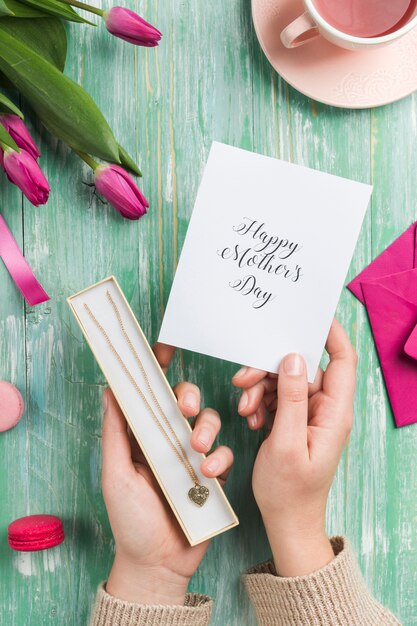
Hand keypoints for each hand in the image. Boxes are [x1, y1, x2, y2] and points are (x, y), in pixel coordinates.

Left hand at [103, 343, 232, 604]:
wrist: (157, 563)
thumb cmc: (130, 520)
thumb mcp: (116, 473)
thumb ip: (116, 432)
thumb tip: (110, 391)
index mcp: (143, 436)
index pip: (150, 395)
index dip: (157, 370)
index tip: (164, 347)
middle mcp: (168, 441)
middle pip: (185, 402)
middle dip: (189, 396)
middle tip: (187, 407)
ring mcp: (193, 458)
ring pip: (210, 423)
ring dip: (206, 428)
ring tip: (196, 449)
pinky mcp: (214, 476)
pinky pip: (225, 454)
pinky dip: (220, 458)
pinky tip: (208, 473)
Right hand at [251, 320, 356, 575]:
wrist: (287, 521)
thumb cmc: (289, 490)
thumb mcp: (285, 442)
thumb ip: (291, 398)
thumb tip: (293, 358)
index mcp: (334, 413)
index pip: (343, 360)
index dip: (331, 334)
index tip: (308, 316)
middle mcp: (326, 409)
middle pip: (303, 368)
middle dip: (270, 368)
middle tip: (242, 379)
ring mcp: (311, 415)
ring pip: (286, 381)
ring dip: (260, 388)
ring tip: (244, 408)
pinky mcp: (296, 421)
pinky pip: (278, 397)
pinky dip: (261, 401)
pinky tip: (250, 417)